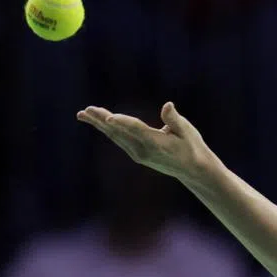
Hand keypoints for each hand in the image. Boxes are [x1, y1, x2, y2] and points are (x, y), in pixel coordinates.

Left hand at [77, 102, 215, 183]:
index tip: (108, 117)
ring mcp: (138, 154)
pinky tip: (99, 123)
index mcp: (157, 143)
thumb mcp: (188, 131)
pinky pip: (119, 140)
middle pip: (119, 133)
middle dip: (101, 120)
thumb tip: (168, 105)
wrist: (193, 170)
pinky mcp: (137, 155)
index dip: (122, 123)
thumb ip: (174, 119)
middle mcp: (144, 150)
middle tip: (86, 110)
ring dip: (99, 124)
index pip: (136, 130)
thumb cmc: (192, 146)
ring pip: (115, 137)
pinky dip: (107, 130)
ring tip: (83, 114)